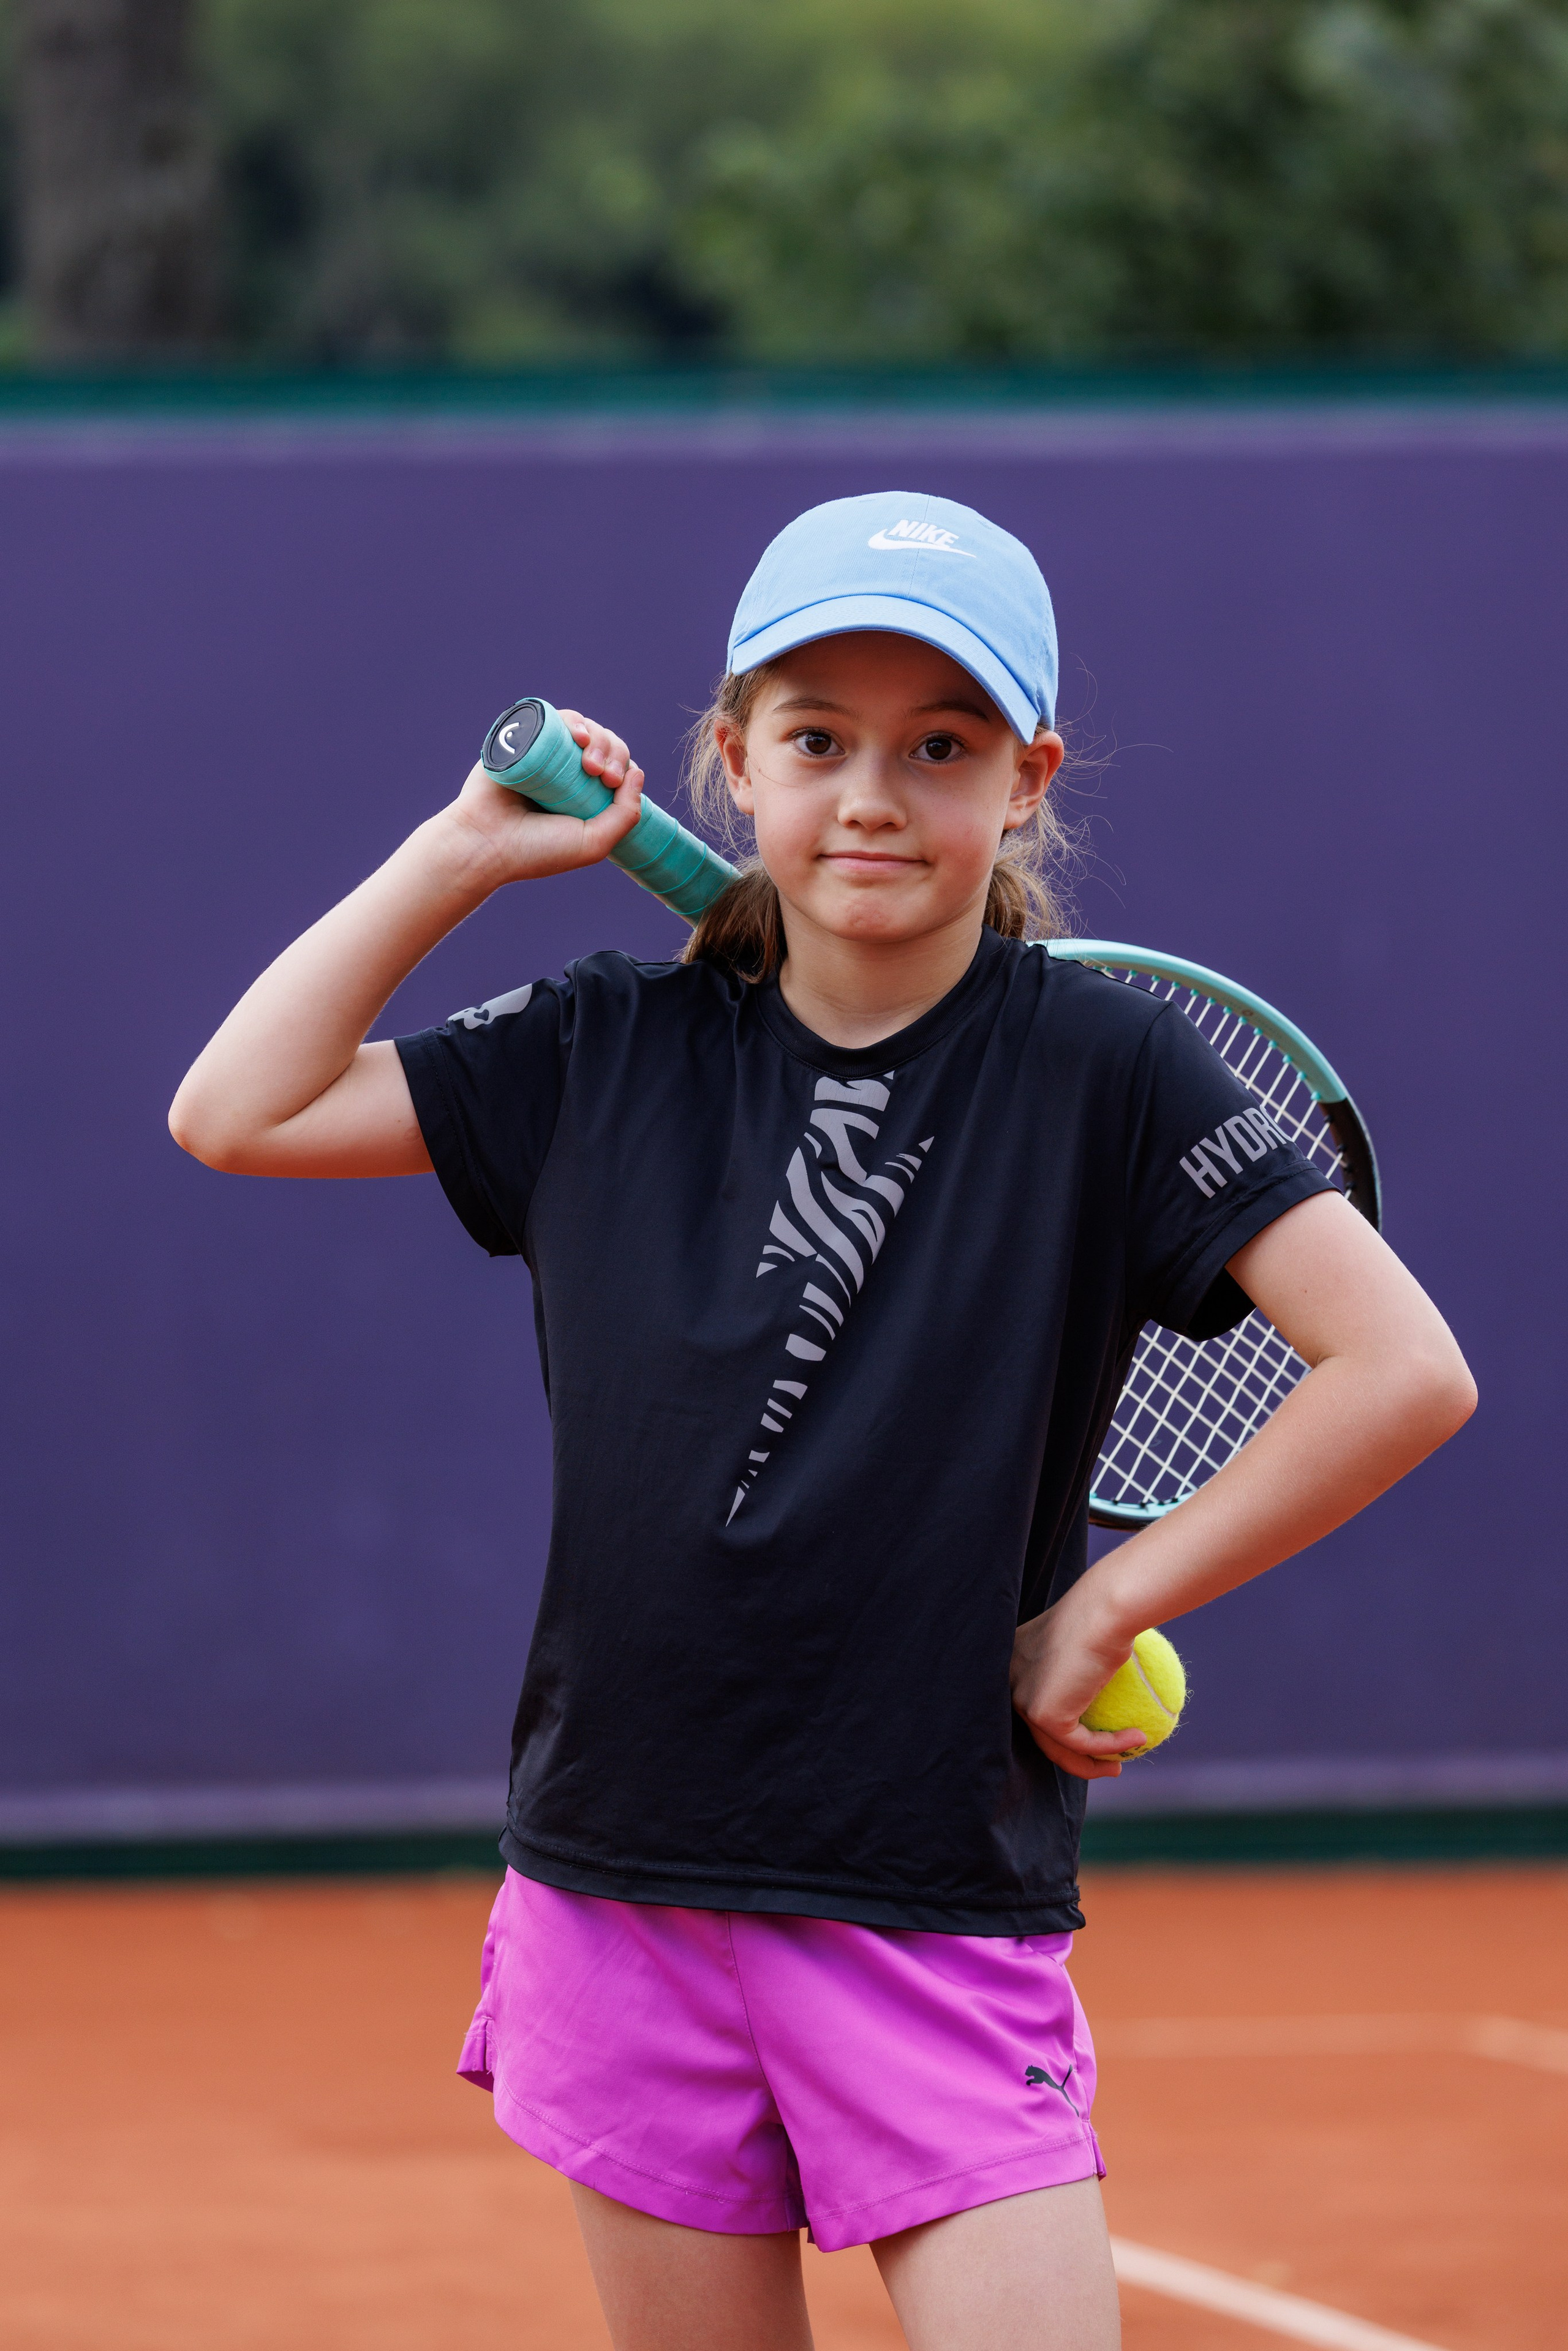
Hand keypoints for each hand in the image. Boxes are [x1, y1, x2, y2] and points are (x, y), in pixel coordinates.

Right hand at [438, 710, 644, 887]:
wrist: (484, 843)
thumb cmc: (536, 851)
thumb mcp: (594, 842)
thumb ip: (625, 814)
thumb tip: (638, 771)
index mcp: (582, 795)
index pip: (614, 767)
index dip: (622, 766)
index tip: (611, 784)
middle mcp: (564, 773)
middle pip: (602, 743)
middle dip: (612, 751)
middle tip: (601, 774)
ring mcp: (542, 755)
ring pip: (581, 728)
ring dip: (596, 735)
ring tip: (588, 759)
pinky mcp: (521, 741)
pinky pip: (551, 718)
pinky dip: (571, 720)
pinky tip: (577, 735)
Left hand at [1010, 1585, 1150, 1780]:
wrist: (1105, 1610)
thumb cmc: (1109, 1615)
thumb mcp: (1095, 1640)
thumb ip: (1088, 1669)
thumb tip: (1107, 1691)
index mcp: (1018, 1658)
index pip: (1036, 1701)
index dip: (1062, 1725)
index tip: (1095, 1735)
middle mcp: (1011, 1678)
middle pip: (1041, 1731)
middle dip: (1074, 1755)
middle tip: (1106, 1762)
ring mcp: (1022, 1697)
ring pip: (1057, 1746)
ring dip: (1090, 1765)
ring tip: (1118, 1767)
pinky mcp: (1041, 1714)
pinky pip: (1082, 1743)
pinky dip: (1111, 1746)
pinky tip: (1138, 1739)